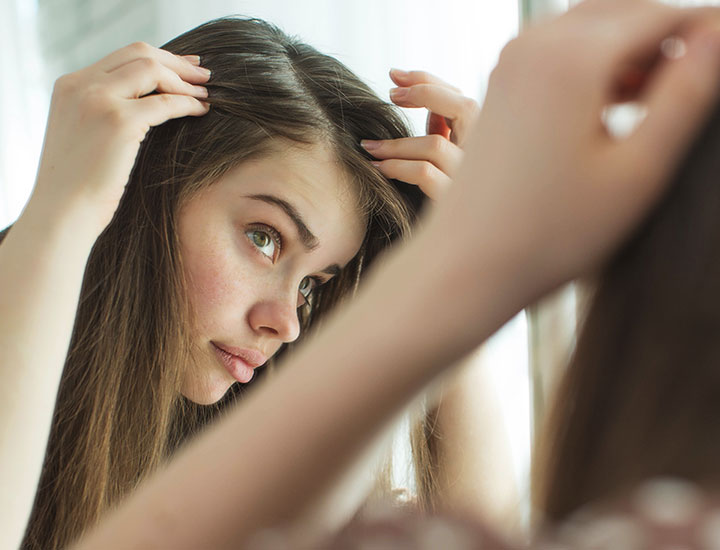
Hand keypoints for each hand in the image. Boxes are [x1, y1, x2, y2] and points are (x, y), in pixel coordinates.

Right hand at [28, 42, 210, 232]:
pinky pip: (165, 102)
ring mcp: (98, 100)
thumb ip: (103, 112)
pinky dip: (188, 103)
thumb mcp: (84, 136)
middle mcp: (81, 85)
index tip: (184, 67)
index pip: (121, 56)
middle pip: (139, 53)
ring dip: (185, 81)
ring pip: (152, 70)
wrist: (63, 212)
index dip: (159, 58)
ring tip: (206, 93)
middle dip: (177, 62)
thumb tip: (145, 103)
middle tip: (204, 74)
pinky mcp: (118, 122)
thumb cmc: (78, 185)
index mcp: (70, 85)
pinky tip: (201, 111)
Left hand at [361, 70, 478, 199]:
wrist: (465, 258)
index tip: (397, 76)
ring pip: (436, 145)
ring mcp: (477, 184)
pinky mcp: (459, 207)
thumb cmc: (458, 211)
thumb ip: (448, 139)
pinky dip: (398, 167)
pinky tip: (380, 168)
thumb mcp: (454, 169)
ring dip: (396, 143)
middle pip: (464, 107)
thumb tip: (431, 112)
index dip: (431, 81)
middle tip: (390, 93)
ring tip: (369, 147)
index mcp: (490, 147)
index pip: (464, 100)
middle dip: (424, 91)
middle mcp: (490, 161)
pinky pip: (426, 175)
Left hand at [432, 0, 719, 306]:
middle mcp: (534, 45)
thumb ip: (686, 93)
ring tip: (661, 100)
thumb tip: (717, 35)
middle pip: (624, 13)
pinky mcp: (499, 86)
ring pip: (591, 29)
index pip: (662, 17)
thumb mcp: (638, 168)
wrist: (467, 263)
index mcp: (573, 57)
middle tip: (698, 83)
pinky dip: (596, 64)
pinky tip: (619, 103)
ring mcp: (509, 64)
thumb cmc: (553, 232)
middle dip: (667, 38)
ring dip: (632, 50)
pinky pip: (559, 52)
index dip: (705, 33)